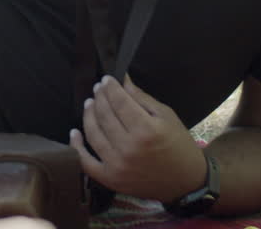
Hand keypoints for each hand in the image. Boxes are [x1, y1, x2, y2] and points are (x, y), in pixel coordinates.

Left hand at [69, 75, 205, 201]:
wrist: (186, 182)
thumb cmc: (179, 145)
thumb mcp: (167, 116)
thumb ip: (141, 98)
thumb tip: (122, 80)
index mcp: (146, 130)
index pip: (119, 101)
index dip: (110, 87)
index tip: (106, 79)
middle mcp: (129, 148)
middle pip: (104, 115)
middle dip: (100, 97)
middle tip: (98, 88)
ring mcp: (117, 165)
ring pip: (93, 134)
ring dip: (88, 115)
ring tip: (89, 104)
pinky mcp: (111, 179)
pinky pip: (86, 162)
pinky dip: (77, 147)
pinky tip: (74, 133)